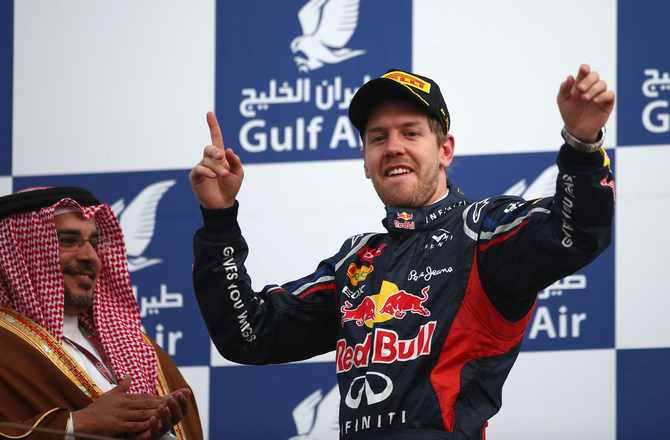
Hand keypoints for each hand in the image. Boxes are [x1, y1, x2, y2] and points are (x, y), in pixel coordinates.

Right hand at [72, 375, 190, 439]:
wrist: (81, 421)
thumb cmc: (97, 409)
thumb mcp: (110, 394)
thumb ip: (122, 386)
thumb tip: (129, 375)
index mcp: (125, 397)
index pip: (146, 397)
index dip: (160, 396)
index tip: (173, 396)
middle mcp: (125, 404)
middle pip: (148, 403)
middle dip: (164, 402)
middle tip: (177, 401)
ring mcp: (122, 415)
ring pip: (143, 413)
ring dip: (157, 412)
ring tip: (170, 411)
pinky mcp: (118, 425)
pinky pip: (134, 426)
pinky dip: (145, 425)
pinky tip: (154, 424)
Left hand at [133, 388, 191, 439]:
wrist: (133, 424)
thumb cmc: (149, 413)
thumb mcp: (161, 403)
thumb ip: (172, 397)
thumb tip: (188, 390)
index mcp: (172, 415)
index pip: (183, 410)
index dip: (183, 403)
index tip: (179, 394)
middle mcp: (168, 423)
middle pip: (177, 418)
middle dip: (175, 408)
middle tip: (170, 399)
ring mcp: (160, 430)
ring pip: (166, 426)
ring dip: (165, 416)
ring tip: (161, 406)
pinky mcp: (149, 436)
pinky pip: (154, 433)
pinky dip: (154, 426)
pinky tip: (152, 418)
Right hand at [189, 112, 243, 208]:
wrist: (223, 203)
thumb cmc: (231, 187)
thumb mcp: (238, 173)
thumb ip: (235, 161)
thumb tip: (228, 149)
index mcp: (220, 156)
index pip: (216, 138)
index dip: (213, 126)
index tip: (209, 113)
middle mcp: (210, 160)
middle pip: (209, 148)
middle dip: (215, 152)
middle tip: (222, 158)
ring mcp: (202, 167)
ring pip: (206, 161)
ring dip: (216, 167)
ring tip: (223, 175)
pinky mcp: (195, 177)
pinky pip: (199, 169)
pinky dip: (207, 171)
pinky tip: (214, 177)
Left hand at [557, 64, 614, 142]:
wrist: (576, 129)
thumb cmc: (569, 113)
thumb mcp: (562, 100)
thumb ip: (564, 88)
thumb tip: (570, 76)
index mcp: (580, 83)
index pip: (585, 71)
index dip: (585, 68)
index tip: (583, 69)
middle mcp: (591, 86)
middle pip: (594, 75)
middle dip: (588, 80)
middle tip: (581, 89)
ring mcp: (600, 94)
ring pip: (602, 84)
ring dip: (593, 89)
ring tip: (585, 98)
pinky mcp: (607, 103)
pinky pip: (610, 94)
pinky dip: (603, 96)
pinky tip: (595, 101)